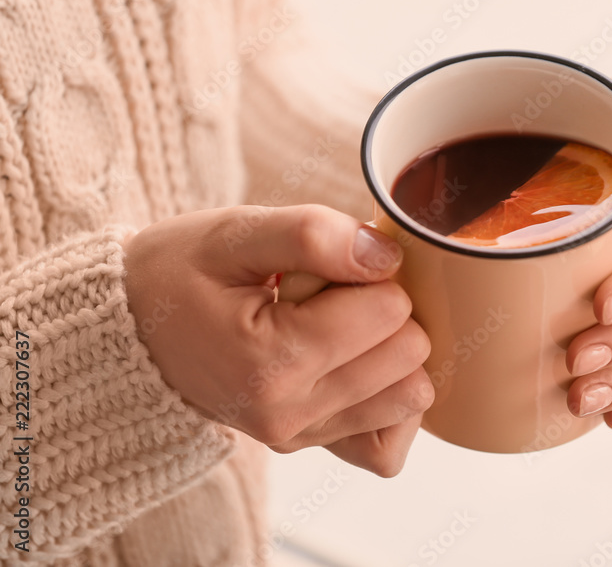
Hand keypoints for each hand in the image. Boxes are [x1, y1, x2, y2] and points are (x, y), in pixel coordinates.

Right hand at [123, 205, 434, 476]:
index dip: (370, 272)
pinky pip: (387, 445)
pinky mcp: (309, 446)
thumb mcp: (232, 233)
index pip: (390, 309)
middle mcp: (288, 414)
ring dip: (393, 352)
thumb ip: (311, 235)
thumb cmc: (180, 273)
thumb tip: (387, 256)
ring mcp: (300, 437)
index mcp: (270, 362)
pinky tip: (357, 365)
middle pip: (410, 353)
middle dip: (385, 310)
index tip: (324, 269)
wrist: (130, 328)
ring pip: (412, 397)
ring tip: (339, 327)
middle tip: (329, 295)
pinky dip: (388, 402)